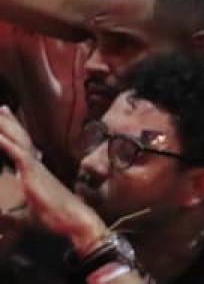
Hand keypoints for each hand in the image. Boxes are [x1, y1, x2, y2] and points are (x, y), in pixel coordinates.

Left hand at [0, 109, 103, 245]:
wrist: (72, 220)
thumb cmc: (54, 219)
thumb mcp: (25, 218)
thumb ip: (10, 217)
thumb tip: (0, 220)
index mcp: (35, 172)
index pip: (23, 149)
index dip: (14, 135)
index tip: (10, 123)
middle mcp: (35, 165)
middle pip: (20, 138)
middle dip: (9, 123)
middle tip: (2, 109)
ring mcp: (34, 166)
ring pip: (17, 140)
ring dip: (5, 127)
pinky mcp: (32, 172)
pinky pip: (16, 152)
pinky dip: (5, 142)